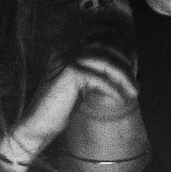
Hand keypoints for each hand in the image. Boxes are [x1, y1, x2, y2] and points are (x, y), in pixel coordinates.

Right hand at [0, 56, 138, 171]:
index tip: (132, 74)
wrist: (35, 127)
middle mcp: (65, 52)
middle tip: (135, 86)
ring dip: (122, 77)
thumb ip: (92, 78)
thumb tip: (116, 79)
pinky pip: (99, 77)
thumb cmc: (55, 113)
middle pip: (104, 49)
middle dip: (124, 66)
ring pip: (105, 61)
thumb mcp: (77, 92)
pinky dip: (112, 88)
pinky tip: (120, 99)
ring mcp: (66, 60)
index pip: (98, 44)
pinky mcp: (69, 73)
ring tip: (133, 93)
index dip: (118, 55)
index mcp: (65, 54)